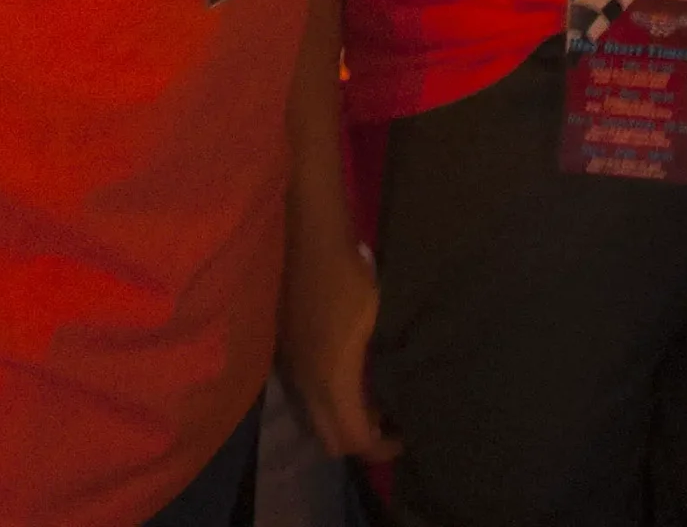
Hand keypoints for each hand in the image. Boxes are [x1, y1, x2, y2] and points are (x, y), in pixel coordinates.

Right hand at [278, 228, 398, 464]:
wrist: (306, 238)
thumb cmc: (348, 276)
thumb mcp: (376, 319)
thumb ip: (378, 362)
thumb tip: (392, 385)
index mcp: (332, 381)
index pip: (354, 438)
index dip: (380, 447)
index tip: (402, 436)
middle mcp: (307, 385)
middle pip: (330, 439)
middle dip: (359, 441)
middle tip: (386, 421)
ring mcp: (292, 370)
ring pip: (315, 419)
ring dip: (341, 419)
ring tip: (370, 400)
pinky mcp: (284, 353)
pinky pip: (307, 396)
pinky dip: (327, 400)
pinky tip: (345, 375)